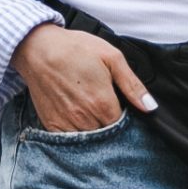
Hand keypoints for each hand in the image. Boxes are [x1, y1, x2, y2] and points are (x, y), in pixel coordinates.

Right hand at [11, 22, 156, 133]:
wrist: (38, 48)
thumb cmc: (75, 49)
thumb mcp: (111, 57)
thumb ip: (132, 85)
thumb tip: (150, 106)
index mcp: (103, 103)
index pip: (123, 125)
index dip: (124, 116)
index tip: (120, 106)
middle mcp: (85, 118)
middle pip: (107, 134)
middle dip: (109, 124)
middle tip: (103, 105)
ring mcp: (67, 123)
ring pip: (89, 140)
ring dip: (93, 130)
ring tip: (89, 110)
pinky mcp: (52, 125)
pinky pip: (69, 140)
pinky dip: (76, 133)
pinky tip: (76, 117)